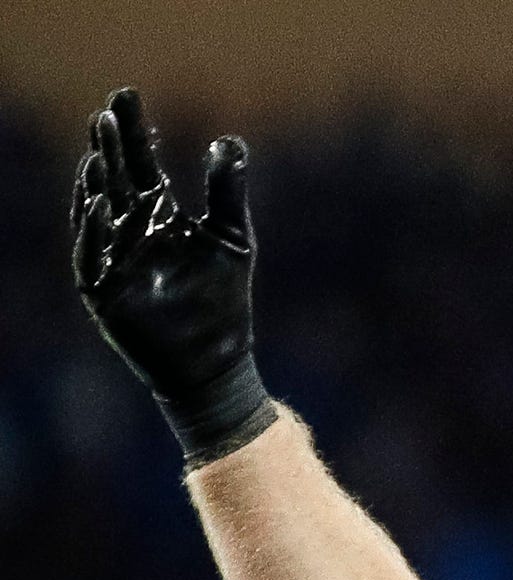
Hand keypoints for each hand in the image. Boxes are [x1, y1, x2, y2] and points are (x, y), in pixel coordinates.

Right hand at [72, 88, 274, 464]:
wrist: (216, 362)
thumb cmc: (223, 302)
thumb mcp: (232, 238)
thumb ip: (228, 190)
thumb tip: (230, 139)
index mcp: (158, 218)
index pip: (140, 165)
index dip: (133, 132)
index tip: (125, 95)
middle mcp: (129, 233)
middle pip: (114, 181)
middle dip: (110, 148)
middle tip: (106, 113)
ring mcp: (112, 260)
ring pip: (96, 213)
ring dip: (97, 183)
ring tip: (100, 151)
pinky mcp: (103, 292)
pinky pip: (91, 256)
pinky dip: (96, 230)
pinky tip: (103, 202)